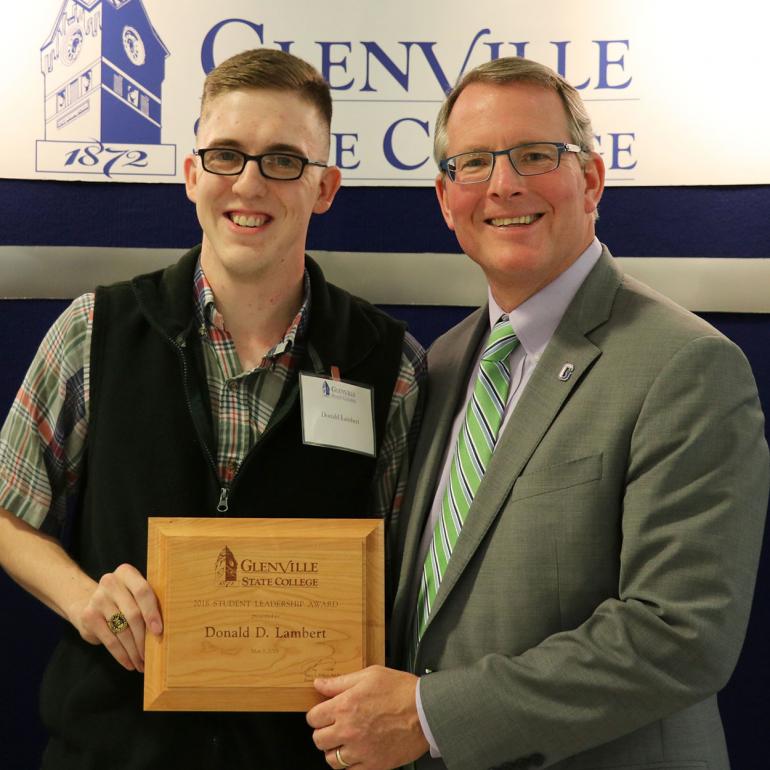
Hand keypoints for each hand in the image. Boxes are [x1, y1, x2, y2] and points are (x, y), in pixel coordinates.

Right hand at [69, 563, 162, 671]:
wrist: (86, 601)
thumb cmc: (123, 598)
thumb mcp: (134, 593)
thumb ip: (148, 601)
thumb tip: (168, 628)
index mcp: (127, 572)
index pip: (143, 591)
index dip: (152, 612)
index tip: (159, 631)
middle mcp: (110, 582)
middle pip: (133, 614)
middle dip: (144, 638)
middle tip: (152, 655)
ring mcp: (97, 599)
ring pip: (122, 630)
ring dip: (134, 651)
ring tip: (142, 663)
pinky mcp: (89, 616)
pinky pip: (110, 640)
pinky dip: (121, 655)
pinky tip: (129, 663)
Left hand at [307, 665, 429, 769]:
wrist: (426, 711)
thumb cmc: (401, 690)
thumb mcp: (369, 675)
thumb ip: (340, 681)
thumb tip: (318, 684)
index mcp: (345, 706)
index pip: (313, 718)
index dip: (317, 714)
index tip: (324, 713)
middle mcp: (348, 730)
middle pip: (318, 740)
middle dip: (323, 732)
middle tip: (334, 727)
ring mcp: (360, 750)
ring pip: (331, 759)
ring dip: (334, 750)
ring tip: (345, 741)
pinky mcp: (373, 764)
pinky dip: (350, 764)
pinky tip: (358, 752)